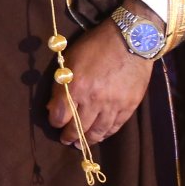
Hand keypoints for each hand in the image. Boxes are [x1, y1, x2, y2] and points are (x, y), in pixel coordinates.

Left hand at [45, 6, 156, 144]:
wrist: (131, 40)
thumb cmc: (96, 46)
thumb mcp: (70, 61)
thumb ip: (61, 85)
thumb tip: (53, 107)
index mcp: (76, 86)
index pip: (60, 116)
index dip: (55, 122)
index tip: (54, 122)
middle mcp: (94, 100)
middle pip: (78, 127)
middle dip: (69, 136)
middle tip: (65, 140)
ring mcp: (114, 104)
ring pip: (98, 131)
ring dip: (87, 140)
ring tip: (80, 144)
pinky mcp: (129, 105)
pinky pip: (116, 126)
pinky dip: (106, 133)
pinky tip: (100, 136)